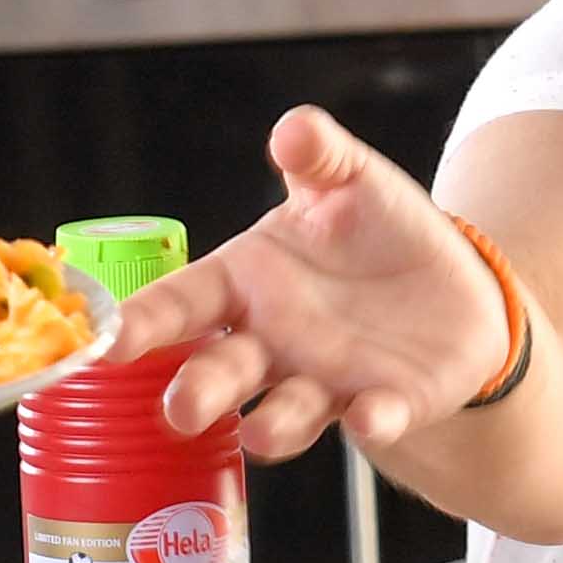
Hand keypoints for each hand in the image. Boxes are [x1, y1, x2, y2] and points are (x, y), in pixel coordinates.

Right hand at [111, 106, 509, 463]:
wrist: (456, 284)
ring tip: (263, 435)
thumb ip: (318, 155)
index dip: (143, 323)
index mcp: (244, 284)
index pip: (181, 304)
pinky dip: (373, 420)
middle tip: (181, 410)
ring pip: (289, 411)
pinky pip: (376, 416)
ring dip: (275, 426)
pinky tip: (369, 418)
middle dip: (200, 392)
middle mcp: (273, 344)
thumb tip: (294, 128)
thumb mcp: (346, 182)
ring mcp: (327, 381)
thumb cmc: (376, 230)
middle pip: (224, 371)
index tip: (106, 342)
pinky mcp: (388, 402)